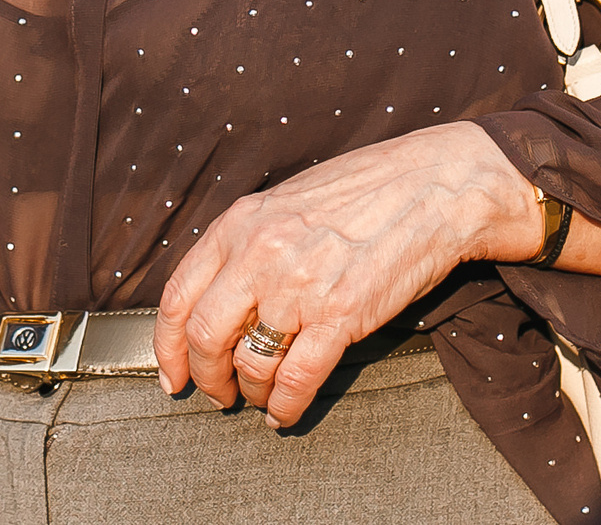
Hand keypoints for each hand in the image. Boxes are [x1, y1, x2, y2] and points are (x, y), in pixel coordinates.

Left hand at [152, 122, 537, 426]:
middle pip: (207, 338)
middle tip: (218, 394)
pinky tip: (284, 413)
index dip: (167, 346)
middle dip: (207, 378)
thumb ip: (247, 244)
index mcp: (240, 223)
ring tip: (259, 399)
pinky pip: (296, 379)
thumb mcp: (285, 202)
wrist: (433, 186)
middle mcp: (261, 254)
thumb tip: (221, 300)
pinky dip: (285, 406)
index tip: (172, 373)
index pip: (178, 296)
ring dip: (250, 393)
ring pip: (251, 364)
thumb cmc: (364, 190)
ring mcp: (300, 286)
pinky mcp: (342, 316)